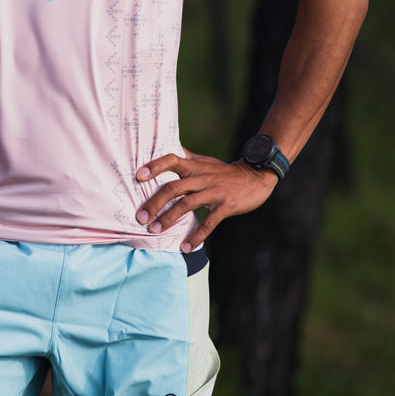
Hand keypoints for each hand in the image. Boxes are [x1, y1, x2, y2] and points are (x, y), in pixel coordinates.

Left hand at [135, 150, 278, 251]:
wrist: (256, 176)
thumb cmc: (223, 170)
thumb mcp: (203, 161)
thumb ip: (184, 158)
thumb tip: (163, 147)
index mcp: (193, 166)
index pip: (171, 160)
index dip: (154, 166)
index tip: (138, 176)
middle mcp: (201, 177)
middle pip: (173, 187)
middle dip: (154, 203)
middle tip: (139, 217)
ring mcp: (214, 191)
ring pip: (187, 205)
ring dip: (169, 219)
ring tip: (154, 230)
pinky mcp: (226, 206)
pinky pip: (209, 222)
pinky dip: (196, 236)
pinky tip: (185, 247)